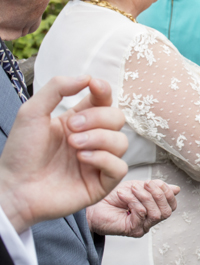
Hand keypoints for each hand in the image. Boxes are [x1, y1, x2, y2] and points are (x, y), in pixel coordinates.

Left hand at [0, 76, 128, 232]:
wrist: (13, 188)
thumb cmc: (20, 153)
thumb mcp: (32, 112)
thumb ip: (57, 88)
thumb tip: (87, 77)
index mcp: (79, 122)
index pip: (104, 101)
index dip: (104, 90)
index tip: (93, 85)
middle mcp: (93, 140)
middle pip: (118, 118)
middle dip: (98, 118)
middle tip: (71, 128)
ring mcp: (99, 162)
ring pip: (122, 141)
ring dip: (99, 138)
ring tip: (74, 146)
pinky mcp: (101, 183)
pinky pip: (120, 167)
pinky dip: (104, 159)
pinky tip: (82, 159)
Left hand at [87, 179, 179, 236]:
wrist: (91, 207)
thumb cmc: (112, 197)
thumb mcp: (138, 187)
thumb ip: (156, 188)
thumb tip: (176, 189)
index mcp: (153, 210)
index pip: (171, 205)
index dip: (167, 193)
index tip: (154, 182)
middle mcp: (149, 221)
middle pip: (167, 211)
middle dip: (158, 195)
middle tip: (145, 185)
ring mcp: (141, 227)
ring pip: (156, 214)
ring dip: (145, 197)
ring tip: (132, 189)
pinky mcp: (131, 230)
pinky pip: (141, 214)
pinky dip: (133, 200)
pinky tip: (122, 195)